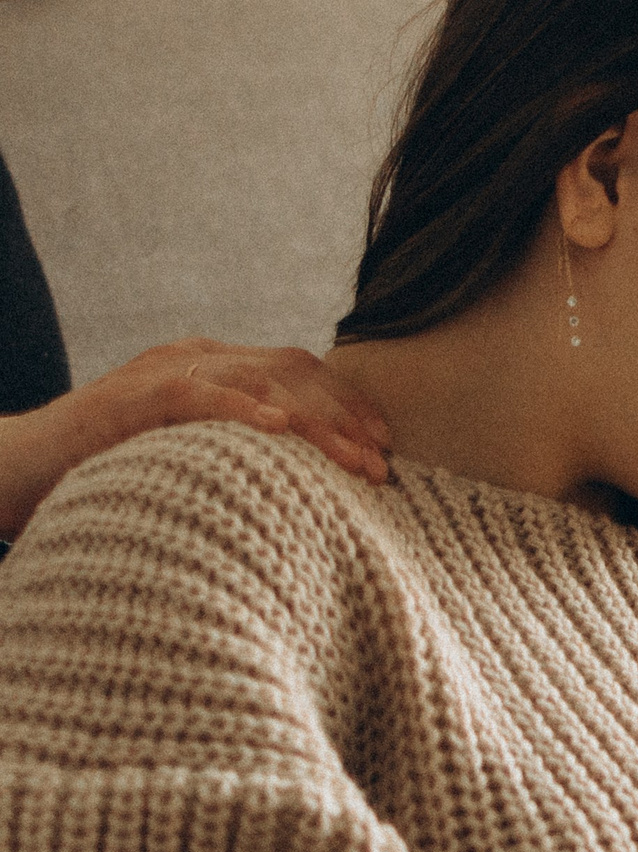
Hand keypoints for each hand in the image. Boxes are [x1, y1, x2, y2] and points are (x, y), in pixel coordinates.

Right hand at [0, 339, 390, 540]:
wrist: (17, 468)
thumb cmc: (112, 475)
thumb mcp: (196, 459)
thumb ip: (246, 457)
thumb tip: (313, 493)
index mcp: (215, 369)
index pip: (300, 371)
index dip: (348, 404)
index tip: (386, 446)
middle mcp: (195, 358)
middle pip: (292, 370)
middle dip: (345, 416)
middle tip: (382, 464)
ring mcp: (163, 372)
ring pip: (259, 381)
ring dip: (315, 422)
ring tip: (353, 460)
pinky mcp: (132, 397)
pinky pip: (198, 394)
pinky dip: (242, 408)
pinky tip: (280, 429)